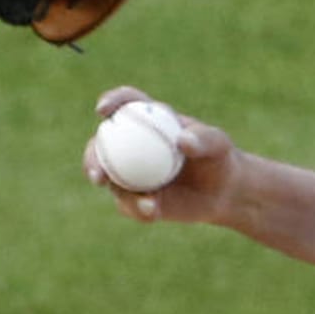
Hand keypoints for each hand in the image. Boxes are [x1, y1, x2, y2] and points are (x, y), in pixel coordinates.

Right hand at [83, 85, 239, 223]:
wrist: (223, 193)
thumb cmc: (220, 158)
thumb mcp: (218, 144)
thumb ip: (203, 139)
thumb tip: (181, 141)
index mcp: (149, 120)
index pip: (124, 103)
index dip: (110, 101)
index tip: (104, 111)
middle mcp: (132, 145)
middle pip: (100, 146)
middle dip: (91, 158)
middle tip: (99, 174)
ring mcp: (130, 173)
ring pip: (111, 181)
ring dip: (121, 192)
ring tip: (146, 203)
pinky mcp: (135, 199)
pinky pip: (128, 205)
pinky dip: (139, 209)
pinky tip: (154, 212)